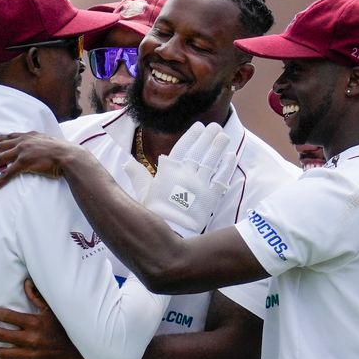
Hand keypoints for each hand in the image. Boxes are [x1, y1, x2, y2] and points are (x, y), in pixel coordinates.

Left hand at [0, 132, 88, 192]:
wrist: (68, 155)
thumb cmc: (65, 151)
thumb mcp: (53, 142)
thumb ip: (45, 144)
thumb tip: (48, 148)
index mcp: (31, 136)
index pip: (12, 136)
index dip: (1, 138)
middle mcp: (24, 142)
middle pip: (2, 146)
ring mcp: (22, 152)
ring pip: (0, 159)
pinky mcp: (23, 164)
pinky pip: (6, 174)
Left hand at [0, 279, 87, 358]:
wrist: (74, 353)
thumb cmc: (61, 329)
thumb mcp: (51, 312)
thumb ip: (37, 297)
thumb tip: (26, 283)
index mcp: (35, 323)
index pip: (8, 317)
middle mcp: (30, 340)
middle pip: (1, 335)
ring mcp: (29, 356)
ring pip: (3, 354)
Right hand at [140, 122, 235, 236]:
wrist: (171, 232)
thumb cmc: (154, 213)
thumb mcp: (142, 192)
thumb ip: (137, 175)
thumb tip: (127, 163)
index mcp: (169, 171)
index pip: (182, 148)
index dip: (191, 136)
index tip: (199, 126)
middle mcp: (186, 174)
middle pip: (199, 152)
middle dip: (207, 138)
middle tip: (215, 127)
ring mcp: (200, 185)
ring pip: (211, 162)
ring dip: (218, 148)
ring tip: (224, 136)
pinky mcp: (211, 197)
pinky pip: (221, 179)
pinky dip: (227, 167)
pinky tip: (231, 157)